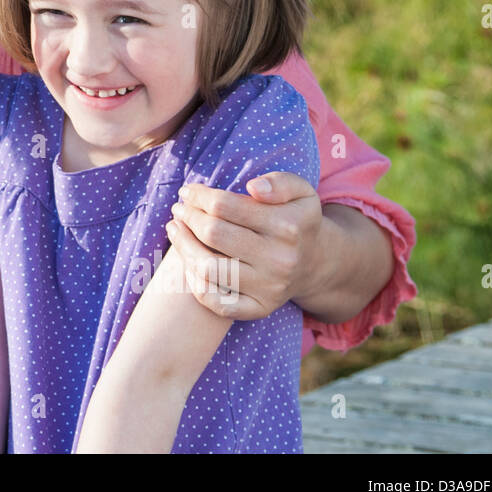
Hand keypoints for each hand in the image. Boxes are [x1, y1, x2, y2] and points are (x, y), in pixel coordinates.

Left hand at [164, 171, 322, 320]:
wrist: (316, 263)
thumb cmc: (296, 220)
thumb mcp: (300, 192)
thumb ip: (280, 182)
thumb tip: (253, 188)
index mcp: (287, 226)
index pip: (225, 206)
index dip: (199, 196)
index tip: (187, 191)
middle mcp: (279, 259)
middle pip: (213, 234)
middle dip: (188, 217)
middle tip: (179, 209)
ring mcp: (269, 287)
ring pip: (209, 268)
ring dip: (183, 246)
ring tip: (175, 229)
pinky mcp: (260, 308)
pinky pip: (217, 302)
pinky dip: (196, 284)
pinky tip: (189, 263)